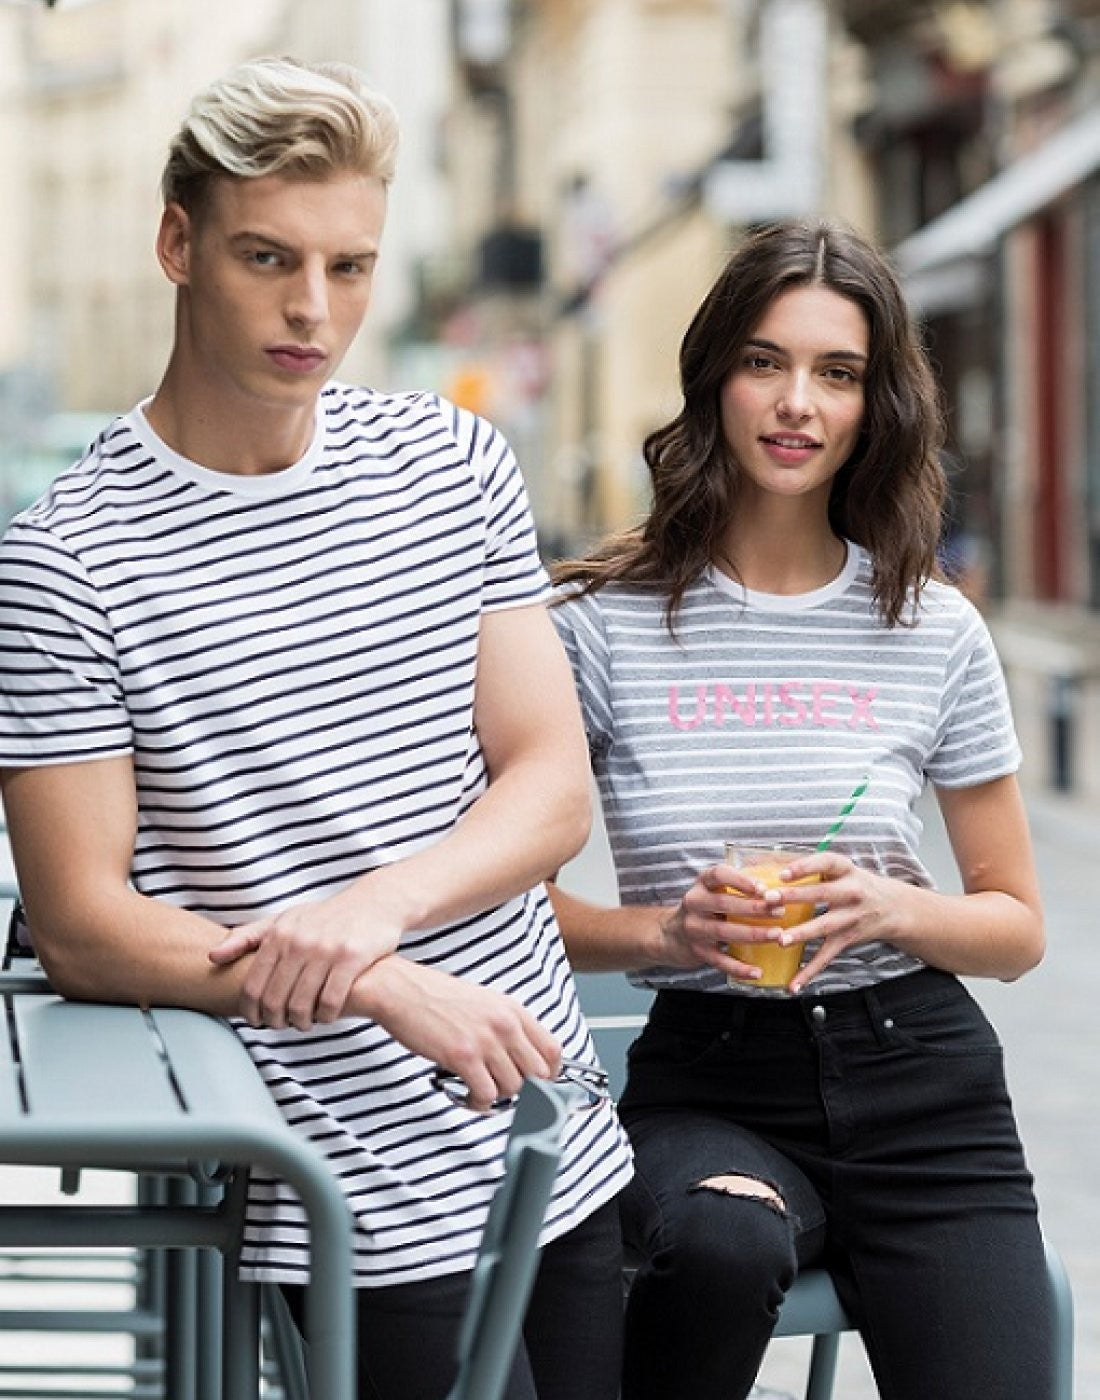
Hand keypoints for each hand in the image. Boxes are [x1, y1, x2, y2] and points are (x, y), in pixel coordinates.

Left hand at [208, 885, 402, 1030]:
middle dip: (275, 1021)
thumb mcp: (285, 919)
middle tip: (282, 1026)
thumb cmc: (324, 917)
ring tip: (305, 1023)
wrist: (374, 903)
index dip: (251, 1012)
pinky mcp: (352, 958)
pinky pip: (332, 1001)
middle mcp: (299, 941)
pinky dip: (327, 1016)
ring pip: (303, 1005)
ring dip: (302, 1022)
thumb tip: (212, 957)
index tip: (257, 1022)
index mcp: (279, 934)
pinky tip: (328, 1015)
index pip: (252, 986)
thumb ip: (247, 937)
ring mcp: (326, 949)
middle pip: (275, 1000)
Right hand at [363, 958, 561, 1112]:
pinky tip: (467, 1094)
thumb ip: (505, 1026)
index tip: (539, 1085)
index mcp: (512, 1010)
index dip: (550, 1074)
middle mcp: (505, 1024)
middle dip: (525, 1091)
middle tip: (506, 1091)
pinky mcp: (463, 1057)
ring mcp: (486, 1041)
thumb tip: (520, 1057)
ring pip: (513, 1089)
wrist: (401, 989)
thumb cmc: (435, 996)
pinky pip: (486, 1095)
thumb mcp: (483, 1002)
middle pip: (539, 1075)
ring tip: (480, 1090)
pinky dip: (478, 1103)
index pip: (552, 1050)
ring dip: (498, 1097)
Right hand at [652, 862, 784, 980]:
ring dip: (753, 933)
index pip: (719, 875)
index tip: (763, 888)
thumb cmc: (704, 910)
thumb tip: (776, 886)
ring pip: (724, 931)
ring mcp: (694, 928)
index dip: (741, 880)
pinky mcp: (698, 951)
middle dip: (755, 908)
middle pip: (724, 903)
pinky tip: (757, 971)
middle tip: (780, 911)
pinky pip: (720, 960)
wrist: (670, 935)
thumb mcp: (712, 891)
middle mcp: (694, 903)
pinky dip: (740, 968)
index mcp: (702, 885)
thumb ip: (737, 887)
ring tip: (777, 935)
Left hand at [772, 852, 898, 991]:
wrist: (894, 908)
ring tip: (781, 940)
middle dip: (794, 896)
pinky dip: (809, 971)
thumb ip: (812, 867)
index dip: (805, 867)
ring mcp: (850, 918)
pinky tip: (794, 983)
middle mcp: (851, 893)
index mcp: (846, 870)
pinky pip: (826, 956)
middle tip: (770, 899)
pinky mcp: (847, 939)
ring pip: (824, 926)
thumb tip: (768, 863)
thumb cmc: (857, 884)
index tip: (783, 873)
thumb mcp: (842, 870)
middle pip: (821, 894)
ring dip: (801, 933)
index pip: (826, 862)